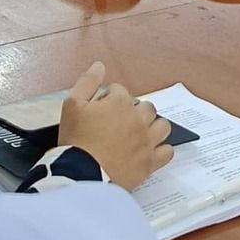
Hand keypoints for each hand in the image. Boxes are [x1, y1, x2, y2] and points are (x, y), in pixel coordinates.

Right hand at [56, 61, 172, 188]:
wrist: (81, 174)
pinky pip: (168, 151)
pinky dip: (161, 149)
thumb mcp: (72, 104)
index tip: (100, 111)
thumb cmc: (76, 140)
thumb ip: (87, 81)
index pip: (119, 91)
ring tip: (139, 133)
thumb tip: (99, 66)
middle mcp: (138, 119)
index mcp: (119, 102)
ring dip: (153, 126)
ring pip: (162, 126)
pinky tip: (150, 150)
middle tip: (119, 123)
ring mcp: (147, 140)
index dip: (108, 99)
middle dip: (134, 111)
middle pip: (145, 107)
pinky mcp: (150, 162)